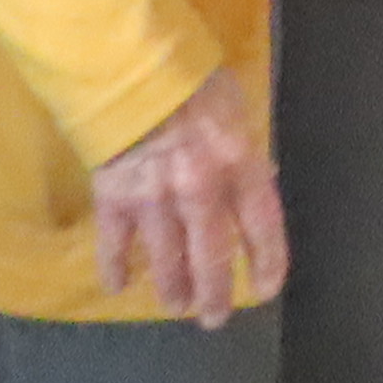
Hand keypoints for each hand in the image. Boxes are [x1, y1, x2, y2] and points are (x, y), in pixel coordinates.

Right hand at [92, 68, 288, 326]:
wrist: (131, 64)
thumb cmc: (192, 76)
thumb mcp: (235, 109)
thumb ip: (242, 151)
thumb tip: (254, 183)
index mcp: (240, 165)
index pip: (263, 228)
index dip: (267, 264)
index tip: (265, 290)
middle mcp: (202, 192)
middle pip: (212, 259)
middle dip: (215, 295)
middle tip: (214, 318)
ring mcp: (156, 200)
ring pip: (168, 262)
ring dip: (173, 290)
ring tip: (176, 306)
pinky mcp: (114, 199)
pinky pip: (114, 245)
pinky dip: (115, 269)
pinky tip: (117, 286)